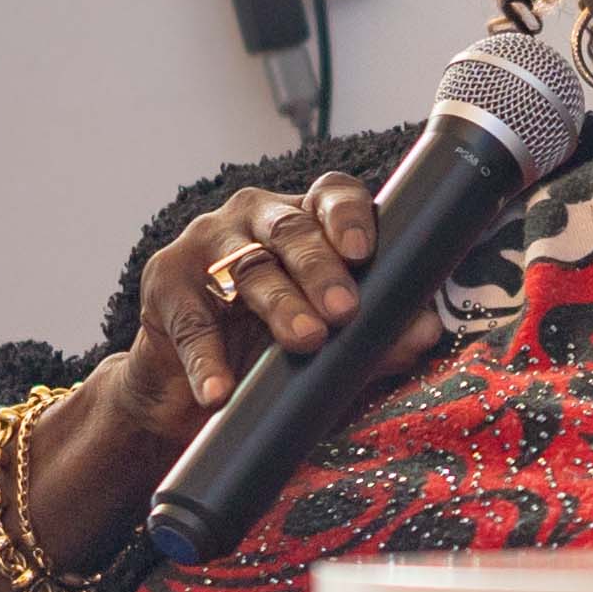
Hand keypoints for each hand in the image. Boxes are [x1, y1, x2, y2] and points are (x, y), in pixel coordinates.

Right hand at [119, 173, 437, 440]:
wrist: (190, 394)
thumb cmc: (269, 352)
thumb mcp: (330, 347)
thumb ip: (377, 335)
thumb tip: (427, 330)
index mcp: (304, 220)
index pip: (332, 196)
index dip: (348, 216)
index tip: (364, 252)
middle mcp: (255, 219)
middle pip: (292, 231)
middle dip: (321, 270)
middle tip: (344, 310)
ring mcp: (206, 243)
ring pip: (249, 267)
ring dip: (280, 305)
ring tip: (305, 341)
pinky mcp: (165, 281)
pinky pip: (193, 322)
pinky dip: (208, 361)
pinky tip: (220, 390)